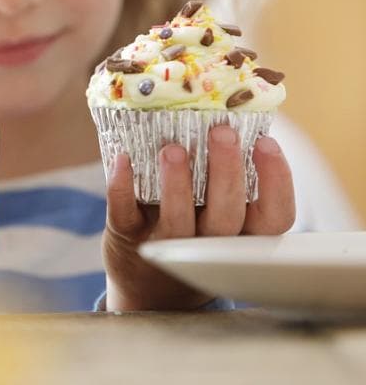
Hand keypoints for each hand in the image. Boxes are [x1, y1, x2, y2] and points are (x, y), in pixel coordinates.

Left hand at [102, 125, 294, 311]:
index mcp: (240, 235)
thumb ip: (226, 180)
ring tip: (173, 149)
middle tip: (223, 133)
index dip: (276, 183)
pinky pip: (125, 213)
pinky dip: (122, 186)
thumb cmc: (192, 235)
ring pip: (178, 220)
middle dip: (226, 173)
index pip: (274, 218)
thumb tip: (229, 111)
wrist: (147, 286)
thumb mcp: (218, 217)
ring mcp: (166, 245)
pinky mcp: (127, 240)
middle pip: (227, 216)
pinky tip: (122, 159)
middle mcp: (208, 245)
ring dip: (177, 184)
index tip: (266, 143)